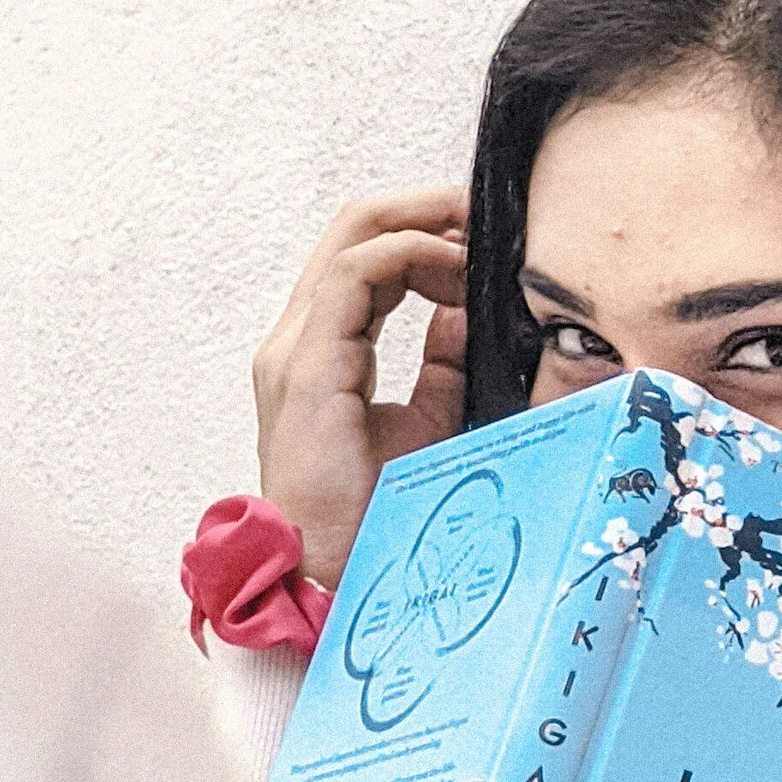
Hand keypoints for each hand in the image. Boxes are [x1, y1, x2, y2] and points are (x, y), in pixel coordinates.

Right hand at [253, 188, 468, 588]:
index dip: (425, 234)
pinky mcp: (308, 368)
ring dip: (423, 223)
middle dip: (425, 207)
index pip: (367, 260)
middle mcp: (298, 342)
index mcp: (320, 353)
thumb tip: (464, 310)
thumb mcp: (426, 421)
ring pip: (352, 240)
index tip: (482, 238)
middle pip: (354, 233)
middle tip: (485, 210)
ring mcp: (296, 351)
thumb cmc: (373, 514)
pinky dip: (406, 255)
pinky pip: (352, 277)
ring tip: (476, 234)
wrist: (334, 574)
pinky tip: (452, 266)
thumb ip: (440, 363)